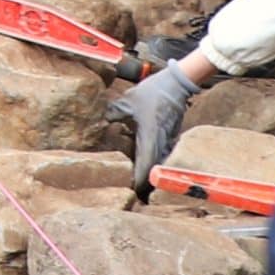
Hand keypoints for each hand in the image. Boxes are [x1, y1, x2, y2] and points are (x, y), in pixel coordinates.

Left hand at [106, 62, 203, 185]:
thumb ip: (112, 113)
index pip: (144, 166)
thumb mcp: (128, 101)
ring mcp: (167, 141)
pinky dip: (152, 162)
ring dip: (148, 173)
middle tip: (129, 190)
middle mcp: (160, 142)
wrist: (176, 84)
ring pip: (157, 164)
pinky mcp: (169, 137)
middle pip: (152, 170)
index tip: (128, 189)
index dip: (136, 180)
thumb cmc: (153, 91)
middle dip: (141, 182)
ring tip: (134, 182)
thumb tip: (97, 123)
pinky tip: (142, 164)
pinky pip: (160, 155)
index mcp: (149, 136)